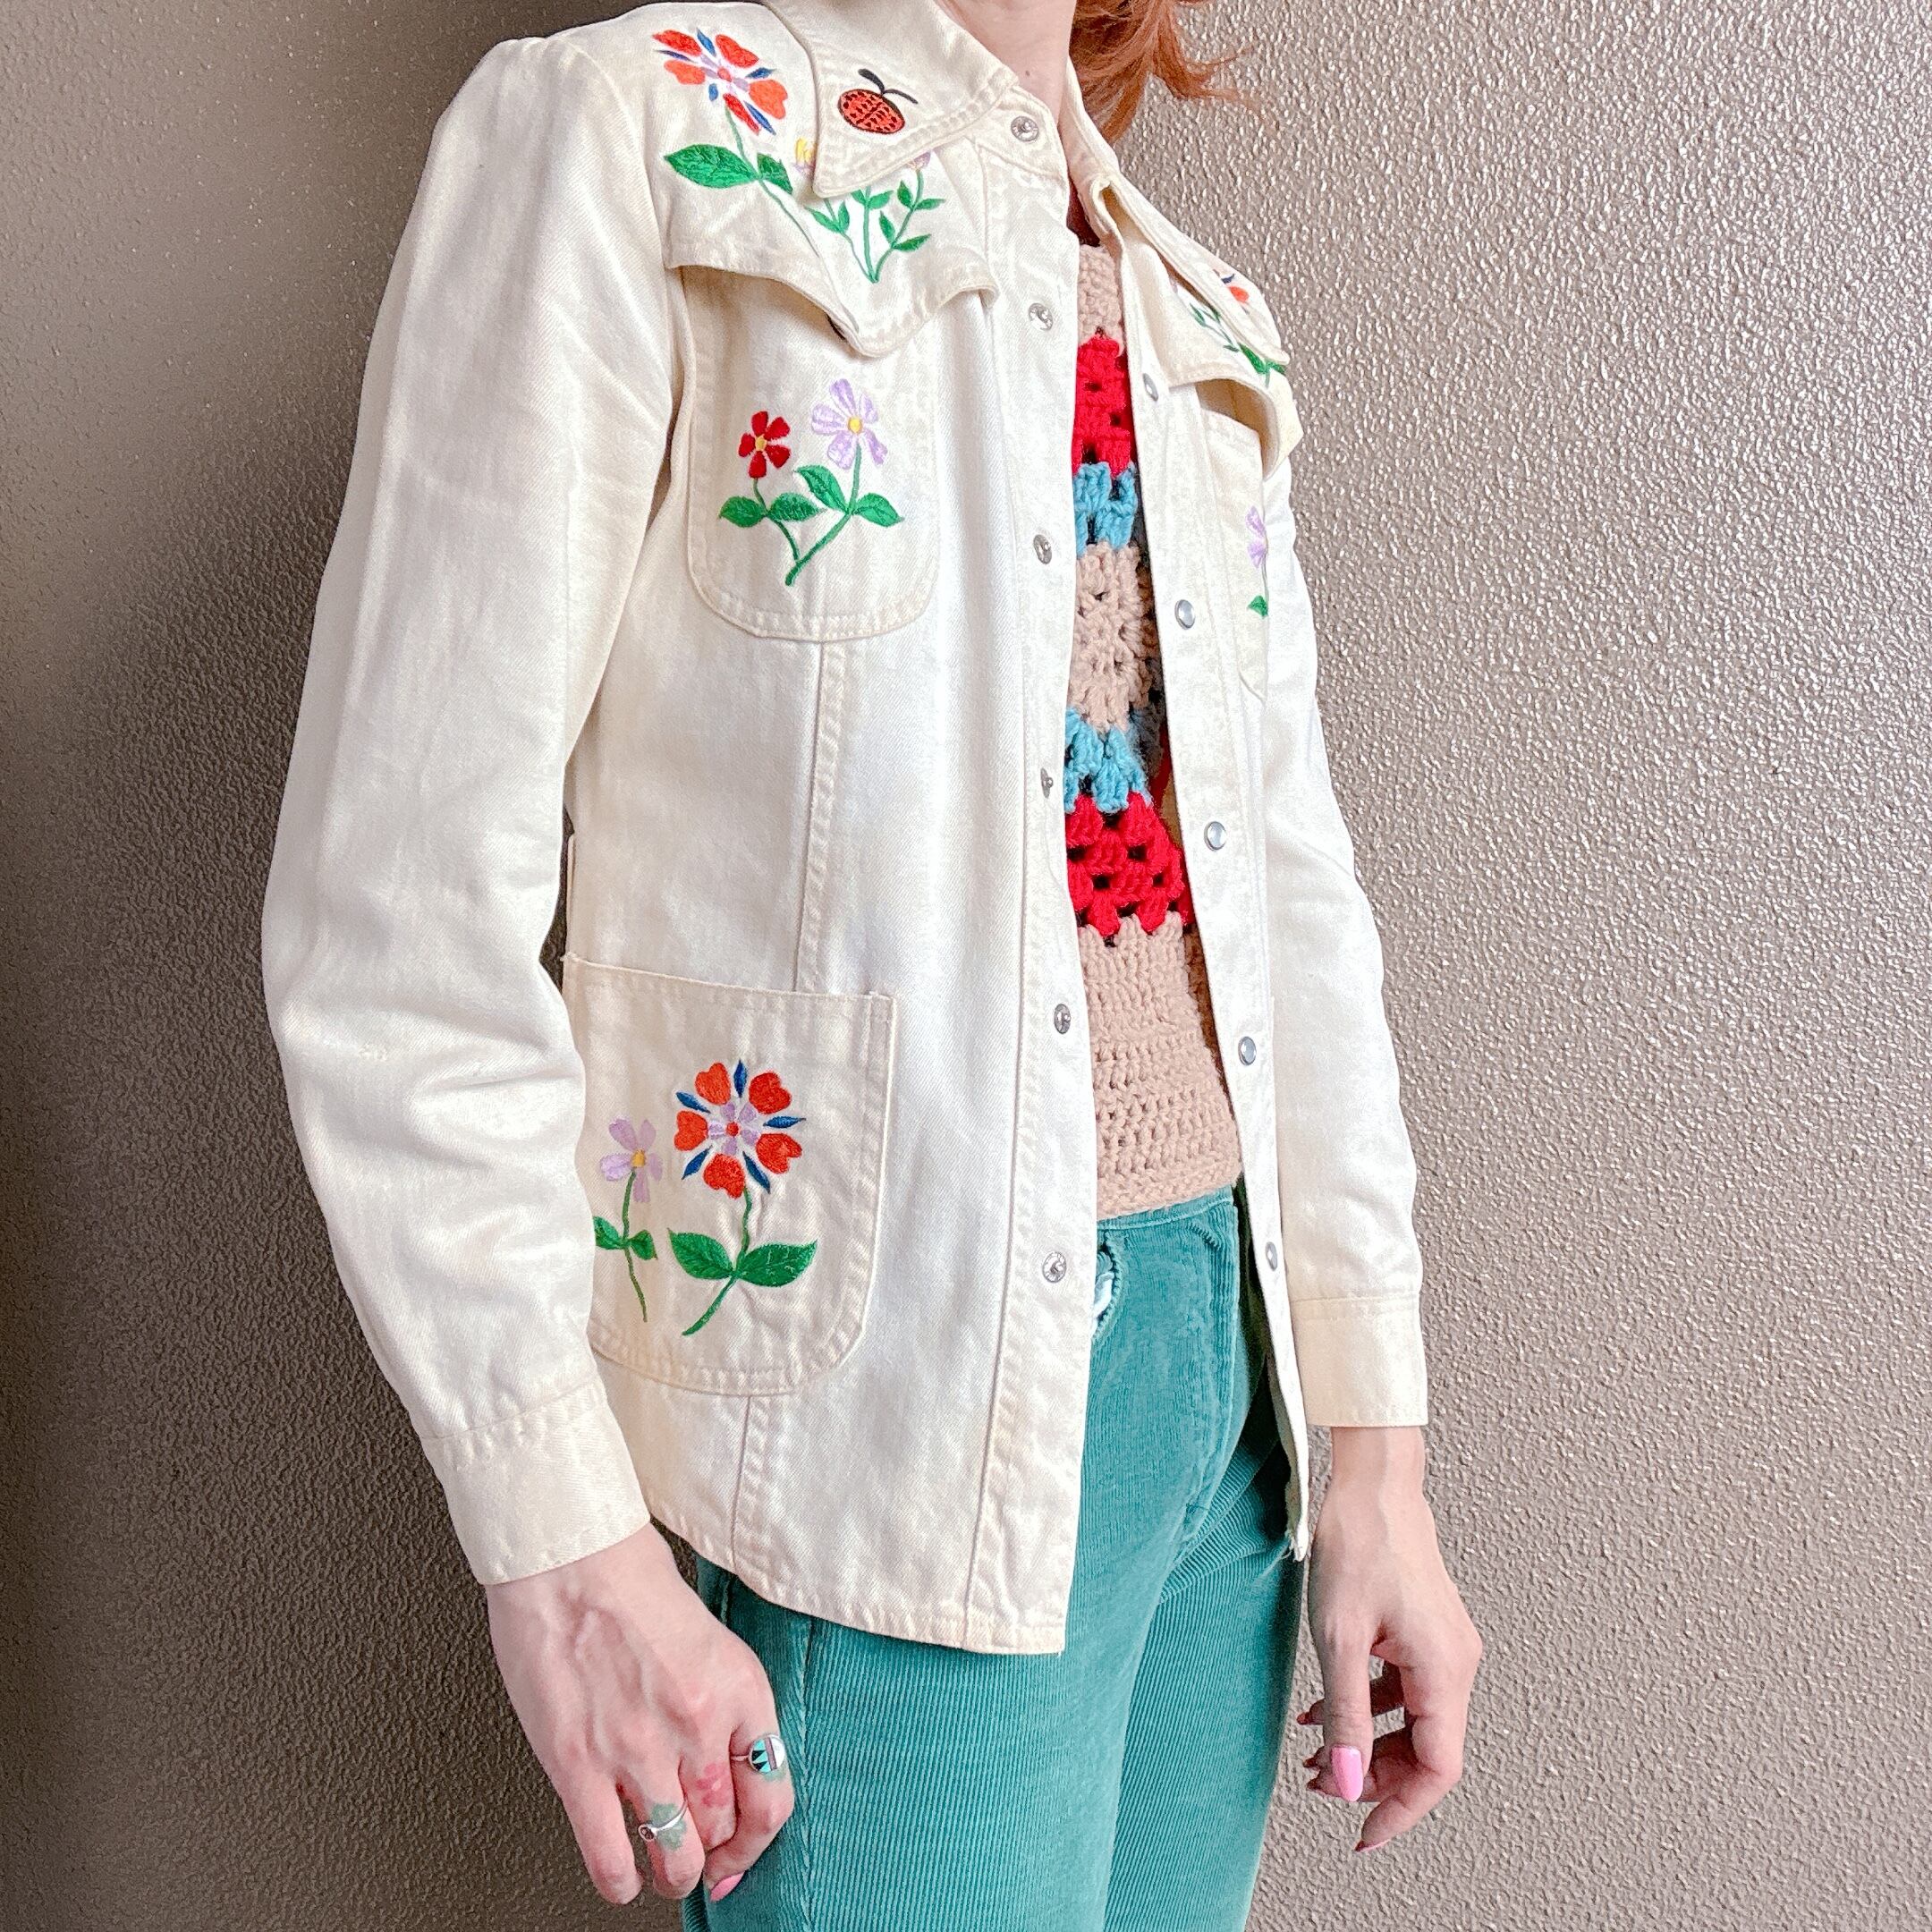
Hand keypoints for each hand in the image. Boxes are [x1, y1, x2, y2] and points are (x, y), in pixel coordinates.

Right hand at [485, 1523, 792, 1904]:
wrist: (568, 1555)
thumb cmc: (628, 1578)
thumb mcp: (707, 1636)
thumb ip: (719, 1700)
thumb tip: (719, 1761)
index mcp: (738, 1688)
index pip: (773, 1795)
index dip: (757, 1839)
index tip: (741, 1850)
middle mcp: (697, 1725)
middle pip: (723, 1828)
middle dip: (711, 1850)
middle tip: (697, 1851)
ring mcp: (639, 1751)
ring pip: (674, 1855)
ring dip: (671, 1872)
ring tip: (662, 1867)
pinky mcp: (580, 1766)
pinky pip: (610, 1857)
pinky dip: (619, 1880)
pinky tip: (621, 1872)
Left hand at [1298, 1426, 1481, 1851]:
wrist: (1373, 1482)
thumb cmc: (1359, 1543)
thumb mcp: (1339, 1638)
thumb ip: (1345, 1715)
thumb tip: (1346, 1783)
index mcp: (1445, 1670)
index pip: (1437, 1769)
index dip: (1400, 1809)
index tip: (1362, 1835)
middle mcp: (1456, 1663)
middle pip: (1426, 1750)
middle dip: (1374, 1776)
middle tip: (1320, 1786)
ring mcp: (1443, 1646)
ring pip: (1413, 1722)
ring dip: (1366, 1744)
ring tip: (1313, 1755)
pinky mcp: (1425, 1631)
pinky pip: (1404, 1690)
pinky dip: (1367, 1707)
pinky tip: (1321, 1709)